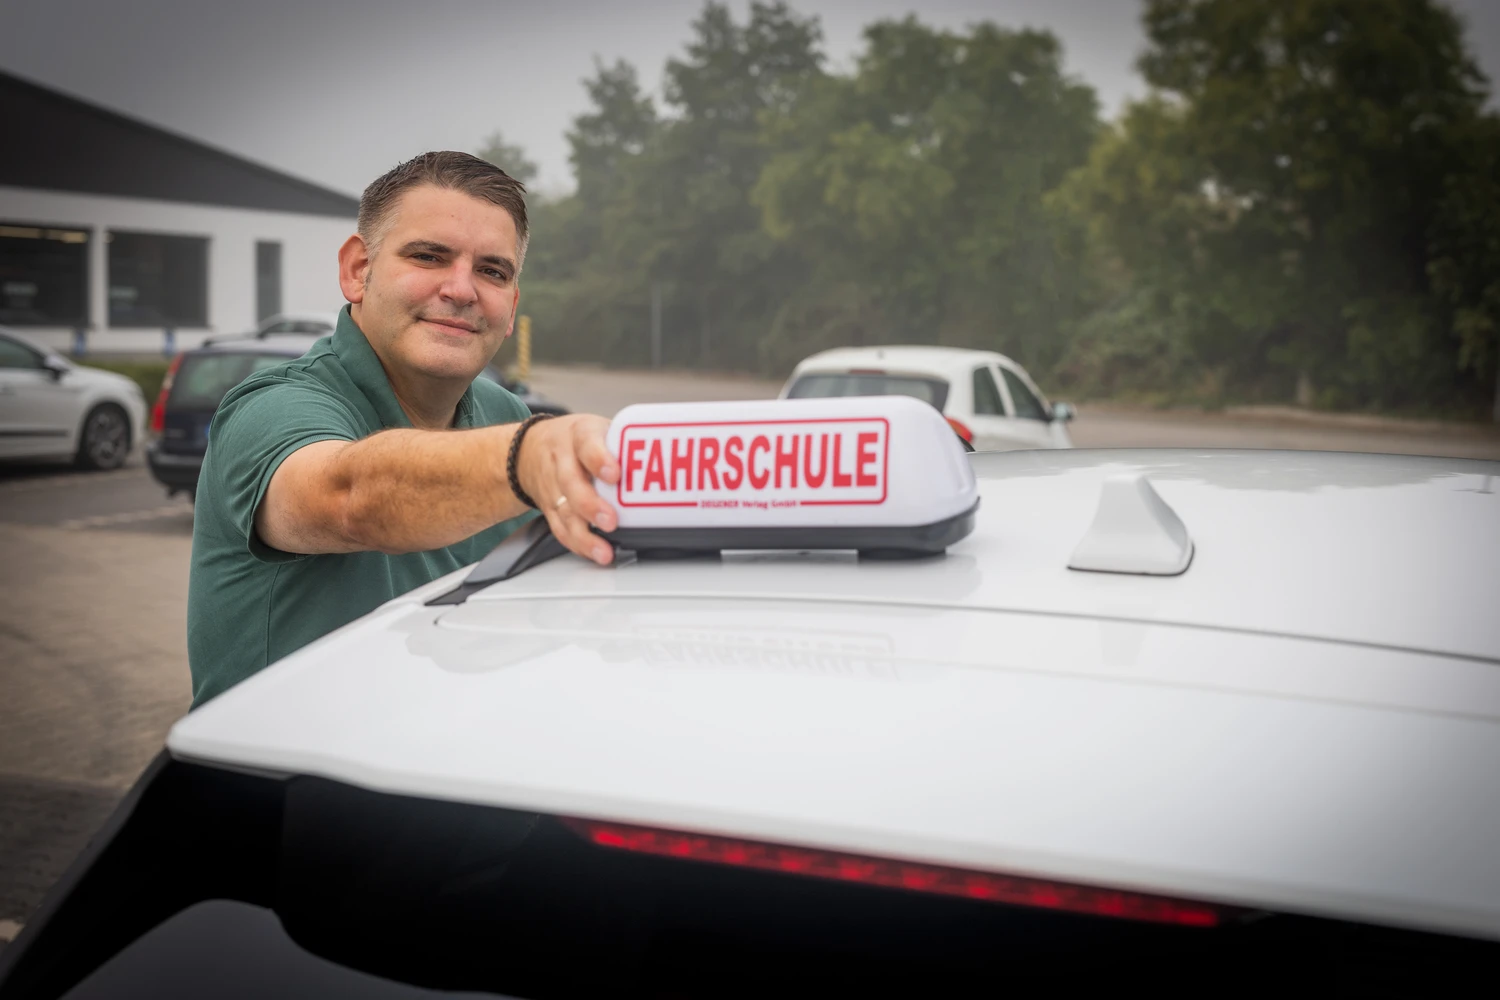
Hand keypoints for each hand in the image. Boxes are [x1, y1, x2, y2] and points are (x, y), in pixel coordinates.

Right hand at [514, 414, 619, 565]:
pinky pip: (560, 528)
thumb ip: (624, 444)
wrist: (531, 448)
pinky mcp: (549, 508)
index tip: (615, 474)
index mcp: (579, 435)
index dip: (600, 459)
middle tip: (610, 521)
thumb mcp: (599, 428)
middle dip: (591, 505)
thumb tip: (666, 461)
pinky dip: (577, 544)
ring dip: (584, 535)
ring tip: (603, 551)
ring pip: (564, 511)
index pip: (587, 444)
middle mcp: (563, 460)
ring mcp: (553, 486)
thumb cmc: (577, 439)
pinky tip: (592, 553)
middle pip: (571, 483)